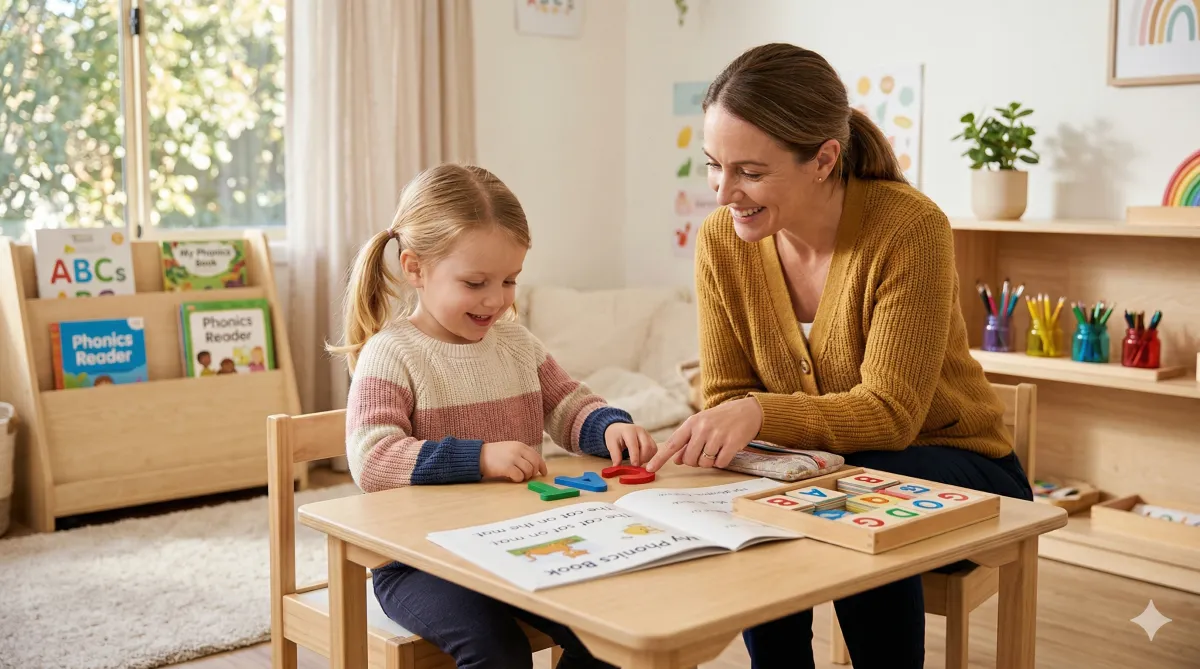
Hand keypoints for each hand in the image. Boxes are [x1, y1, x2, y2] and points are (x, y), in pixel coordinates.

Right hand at [480, 441, 547, 481]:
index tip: (543, 473)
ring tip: (517, 476)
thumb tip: (534, 467)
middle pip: (534, 464)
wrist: (478, 456)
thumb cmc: (494, 454)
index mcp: (520, 445)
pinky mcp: (507, 467)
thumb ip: (521, 455)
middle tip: (527, 476)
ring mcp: (513, 458)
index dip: (542, 466)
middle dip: (533, 472)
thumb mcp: (509, 449)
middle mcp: (518, 450)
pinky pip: (519, 476)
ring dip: (525, 477)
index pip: (536, 456)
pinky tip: (511, 477)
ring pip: (528, 471)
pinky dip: (517, 479)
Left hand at [603, 423, 657, 466]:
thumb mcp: (611, 444)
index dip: (635, 456)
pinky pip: (654, 449)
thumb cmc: (615, 436)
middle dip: (642, 458)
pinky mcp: (651, 439)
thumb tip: (617, 467)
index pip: (634, 444)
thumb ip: (615, 455)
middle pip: (647, 446)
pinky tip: (643, 460)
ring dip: (647, 458)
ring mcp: (647, 434)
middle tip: (636, 466)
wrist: (619, 428)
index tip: (634, 465)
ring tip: (639, 462)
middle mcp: (640, 431)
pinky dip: (650, 456)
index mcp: (629, 430)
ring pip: (652, 448)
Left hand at [645, 397, 762, 471]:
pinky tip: (726, 450)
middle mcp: (703, 428)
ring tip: (717, 448)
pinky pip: (720, 463)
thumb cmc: (721, 419)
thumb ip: (687, 441)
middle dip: (695, 461)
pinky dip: (722, 461)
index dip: (660, 457)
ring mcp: (717, 435)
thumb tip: (676, 459)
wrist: (747, 411)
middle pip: (689, 459)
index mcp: (692, 423)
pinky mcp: (731, 443)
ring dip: (709, 461)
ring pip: (704, 463)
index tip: (650, 467)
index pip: (672, 443)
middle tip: (704, 452)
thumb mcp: (701, 425)